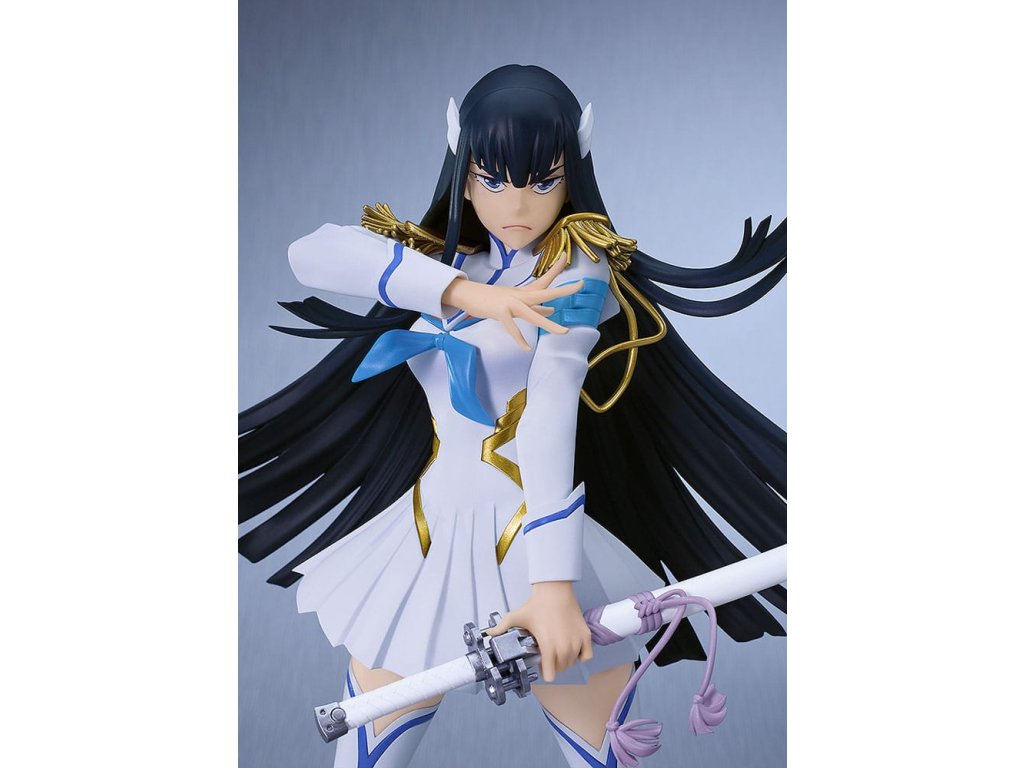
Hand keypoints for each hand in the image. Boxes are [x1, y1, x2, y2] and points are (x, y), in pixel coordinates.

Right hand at [440, 255, 582, 350]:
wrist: (469, 294)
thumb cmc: (493, 298)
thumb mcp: (516, 301)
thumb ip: (536, 307)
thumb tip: (552, 310)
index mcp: (525, 292)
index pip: (545, 280)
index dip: (557, 269)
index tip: (567, 256)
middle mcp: (520, 296)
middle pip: (545, 292)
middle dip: (563, 290)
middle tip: (580, 284)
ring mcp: (510, 303)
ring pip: (533, 314)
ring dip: (549, 324)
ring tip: (564, 332)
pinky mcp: (500, 312)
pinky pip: (512, 327)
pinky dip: (519, 338)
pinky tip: (526, 347)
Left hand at [485, 581, 593, 681]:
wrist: (554, 590)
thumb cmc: (536, 604)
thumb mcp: (516, 617)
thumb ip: (501, 628)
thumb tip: (487, 634)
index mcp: (548, 647)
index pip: (550, 675)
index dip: (545, 671)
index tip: (542, 664)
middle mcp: (564, 648)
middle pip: (561, 669)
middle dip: (554, 664)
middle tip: (549, 653)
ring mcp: (577, 642)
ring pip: (572, 663)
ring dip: (566, 660)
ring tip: (558, 648)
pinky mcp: (586, 636)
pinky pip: (587, 656)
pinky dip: (581, 655)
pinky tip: (573, 648)